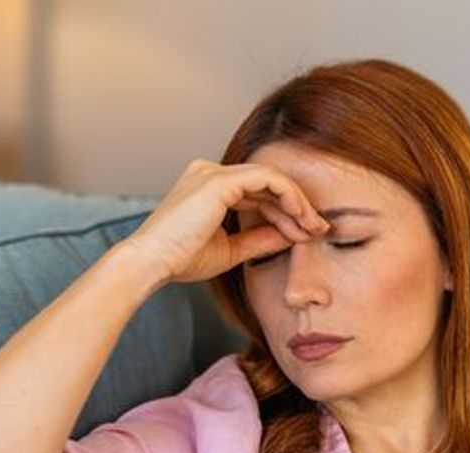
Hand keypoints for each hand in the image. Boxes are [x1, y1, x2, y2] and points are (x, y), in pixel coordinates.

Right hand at [122, 158, 331, 284]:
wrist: (151, 263)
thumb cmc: (180, 259)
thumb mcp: (230, 250)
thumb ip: (260, 239)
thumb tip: (292, 235)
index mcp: (208, 187)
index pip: (256, 193)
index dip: (284, 212)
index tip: (305, 234)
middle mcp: (209, 172)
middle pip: (266, 185)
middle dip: (296, 208)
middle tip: (318, 230)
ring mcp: (214, 173)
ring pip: (272, 179)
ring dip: (297, 204)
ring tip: (313, 228)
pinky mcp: (220, 181)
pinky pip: (268, 180)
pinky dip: (289, 197)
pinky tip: (301, 218)